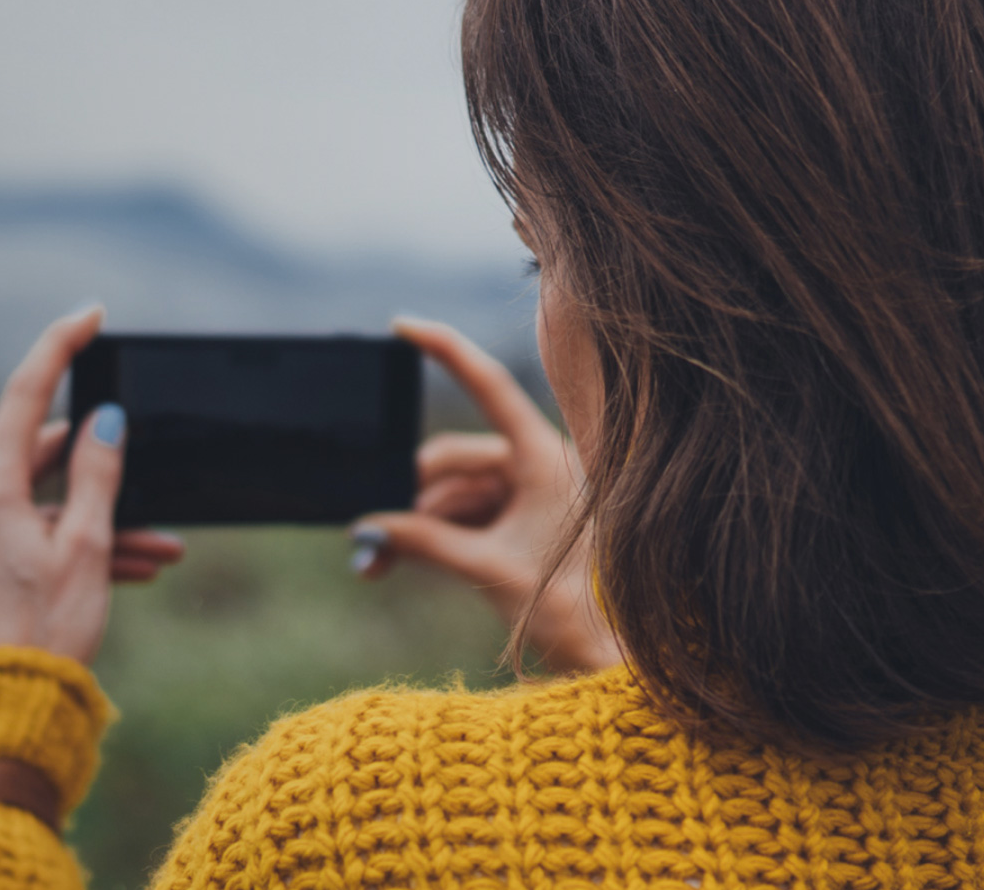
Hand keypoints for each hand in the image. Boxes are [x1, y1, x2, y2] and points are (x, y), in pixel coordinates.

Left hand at [0, 306, 186, 662]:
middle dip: (101, 468)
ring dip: (100, 519)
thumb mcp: (87, 547)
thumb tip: (106, 423)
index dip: (60, 347)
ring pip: (44, 503)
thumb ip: (99, 475)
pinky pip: (31, 534)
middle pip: (38, 454)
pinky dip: (75, 543)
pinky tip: (132, 566)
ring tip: (161, 546)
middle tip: (151, 474)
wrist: (5, 708)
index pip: (23, 392)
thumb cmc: (46, 630)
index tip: (91, 316)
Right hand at [351, 316, 620, 673]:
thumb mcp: (489, 569)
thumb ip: (424, 542)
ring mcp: (537, 493)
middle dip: (409, 495)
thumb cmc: (573, 610)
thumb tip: (368, 530)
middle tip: (370, 537)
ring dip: (419, 523)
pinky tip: (405, 559)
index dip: (445, 350)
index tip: (404, 325)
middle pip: (457, 458)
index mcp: (546, 458)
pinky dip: (439, 534)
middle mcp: (544, 465)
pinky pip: (472, 513)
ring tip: (380, 563)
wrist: (614, 658)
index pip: (489, 386)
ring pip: (459, 491)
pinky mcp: (530, 521)